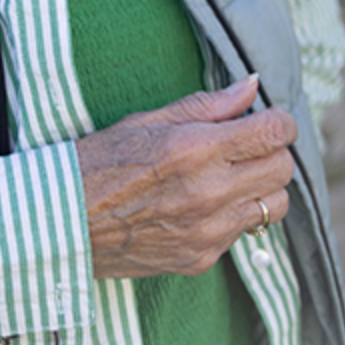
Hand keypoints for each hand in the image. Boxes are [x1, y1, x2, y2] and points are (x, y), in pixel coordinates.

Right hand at [74, 75, 296, 278]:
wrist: (61, 223)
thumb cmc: (98, 163)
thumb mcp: (147, 121)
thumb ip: (207, 105)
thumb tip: (251, 86)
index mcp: (195, 150)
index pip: (274, 133)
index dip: (277, 121)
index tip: (265, 119)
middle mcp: (208, 193)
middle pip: (283, 169)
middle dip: (272, 151)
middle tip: (247, 145)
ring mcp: (207, 231)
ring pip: (275, 206)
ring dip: (262, 187)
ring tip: (231, 176)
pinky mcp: (201, 259)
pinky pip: (243, 234)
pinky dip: (234, 216)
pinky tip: (204, 204)